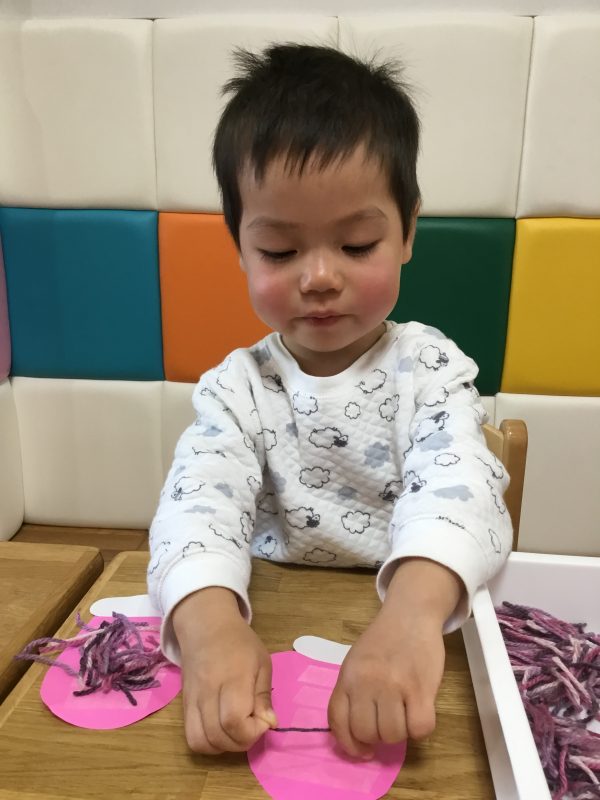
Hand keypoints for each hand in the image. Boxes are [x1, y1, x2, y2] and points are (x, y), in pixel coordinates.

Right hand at [173, 588, 276, 753]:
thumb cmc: (239, 642)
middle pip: (219, 737)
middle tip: (252, 724)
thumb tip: (269, 723)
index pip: (235, 721)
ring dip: (223, 746)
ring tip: (236, 729)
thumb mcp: (262, 662)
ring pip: (201, 743)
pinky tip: (221, 730)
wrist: (205, 627)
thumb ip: (264, 695)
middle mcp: (208, 692)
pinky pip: (191, 737)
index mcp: (232, 679)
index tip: (263, 719)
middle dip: (241, 741)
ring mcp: (193, 700)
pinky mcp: (184, 706)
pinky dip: (208, 742)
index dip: (252, 731)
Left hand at [328, 558, 460, 758]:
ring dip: (400, 732)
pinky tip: (420, 712)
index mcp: (347, 676)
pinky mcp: (421, 687)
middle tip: (388, 723)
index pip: (338, 722)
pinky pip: (420, 728)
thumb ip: (353, 692)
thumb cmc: (384, 640)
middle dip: (378, 737)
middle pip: (366, 733)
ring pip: (393, 735)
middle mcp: (366, 682)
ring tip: (405, 713)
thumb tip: (356, 735)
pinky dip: (421, 728)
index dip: (349, 745)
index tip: (362, 751)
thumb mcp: (356, 662)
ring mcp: (393, 685)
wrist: (410, 613)